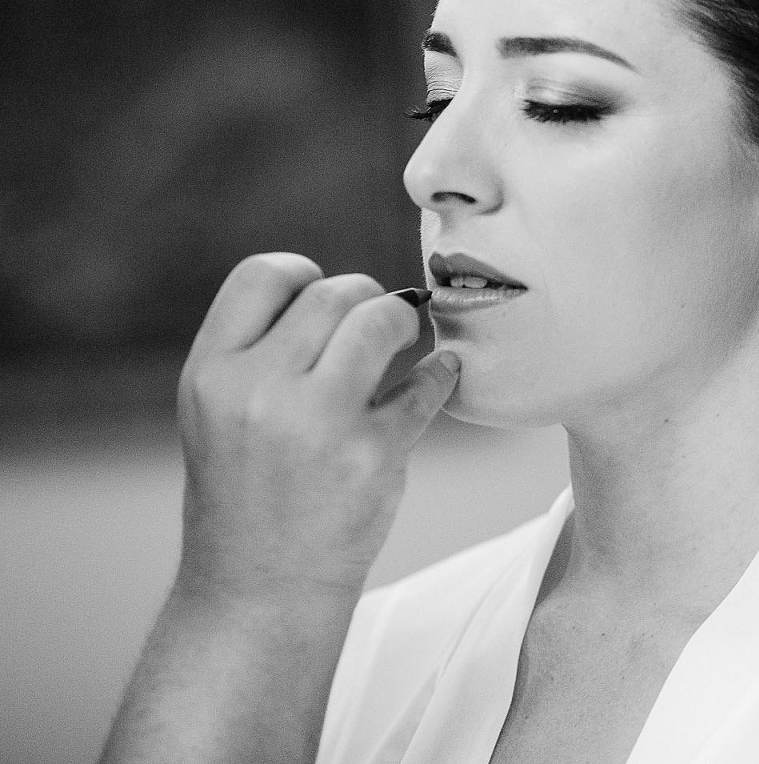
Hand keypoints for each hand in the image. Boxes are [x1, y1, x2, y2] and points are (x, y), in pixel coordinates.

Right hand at [173, 253, 458, 604]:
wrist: (259, 590)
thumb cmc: (247, 492)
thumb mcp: (221, 413)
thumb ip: (262, 351)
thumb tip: (346, 292)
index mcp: (212, 373)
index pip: (263, 274)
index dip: (303, 274)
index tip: (323, 298)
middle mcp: (260, 390)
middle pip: (335, 292)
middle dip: (366, 298)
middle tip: (377, 325)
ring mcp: (319, 422)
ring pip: (382, 319)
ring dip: (403, 321)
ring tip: (404, 339)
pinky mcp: (374, 454)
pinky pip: (427, 383)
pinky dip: (441, 373)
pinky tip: (439, 374)